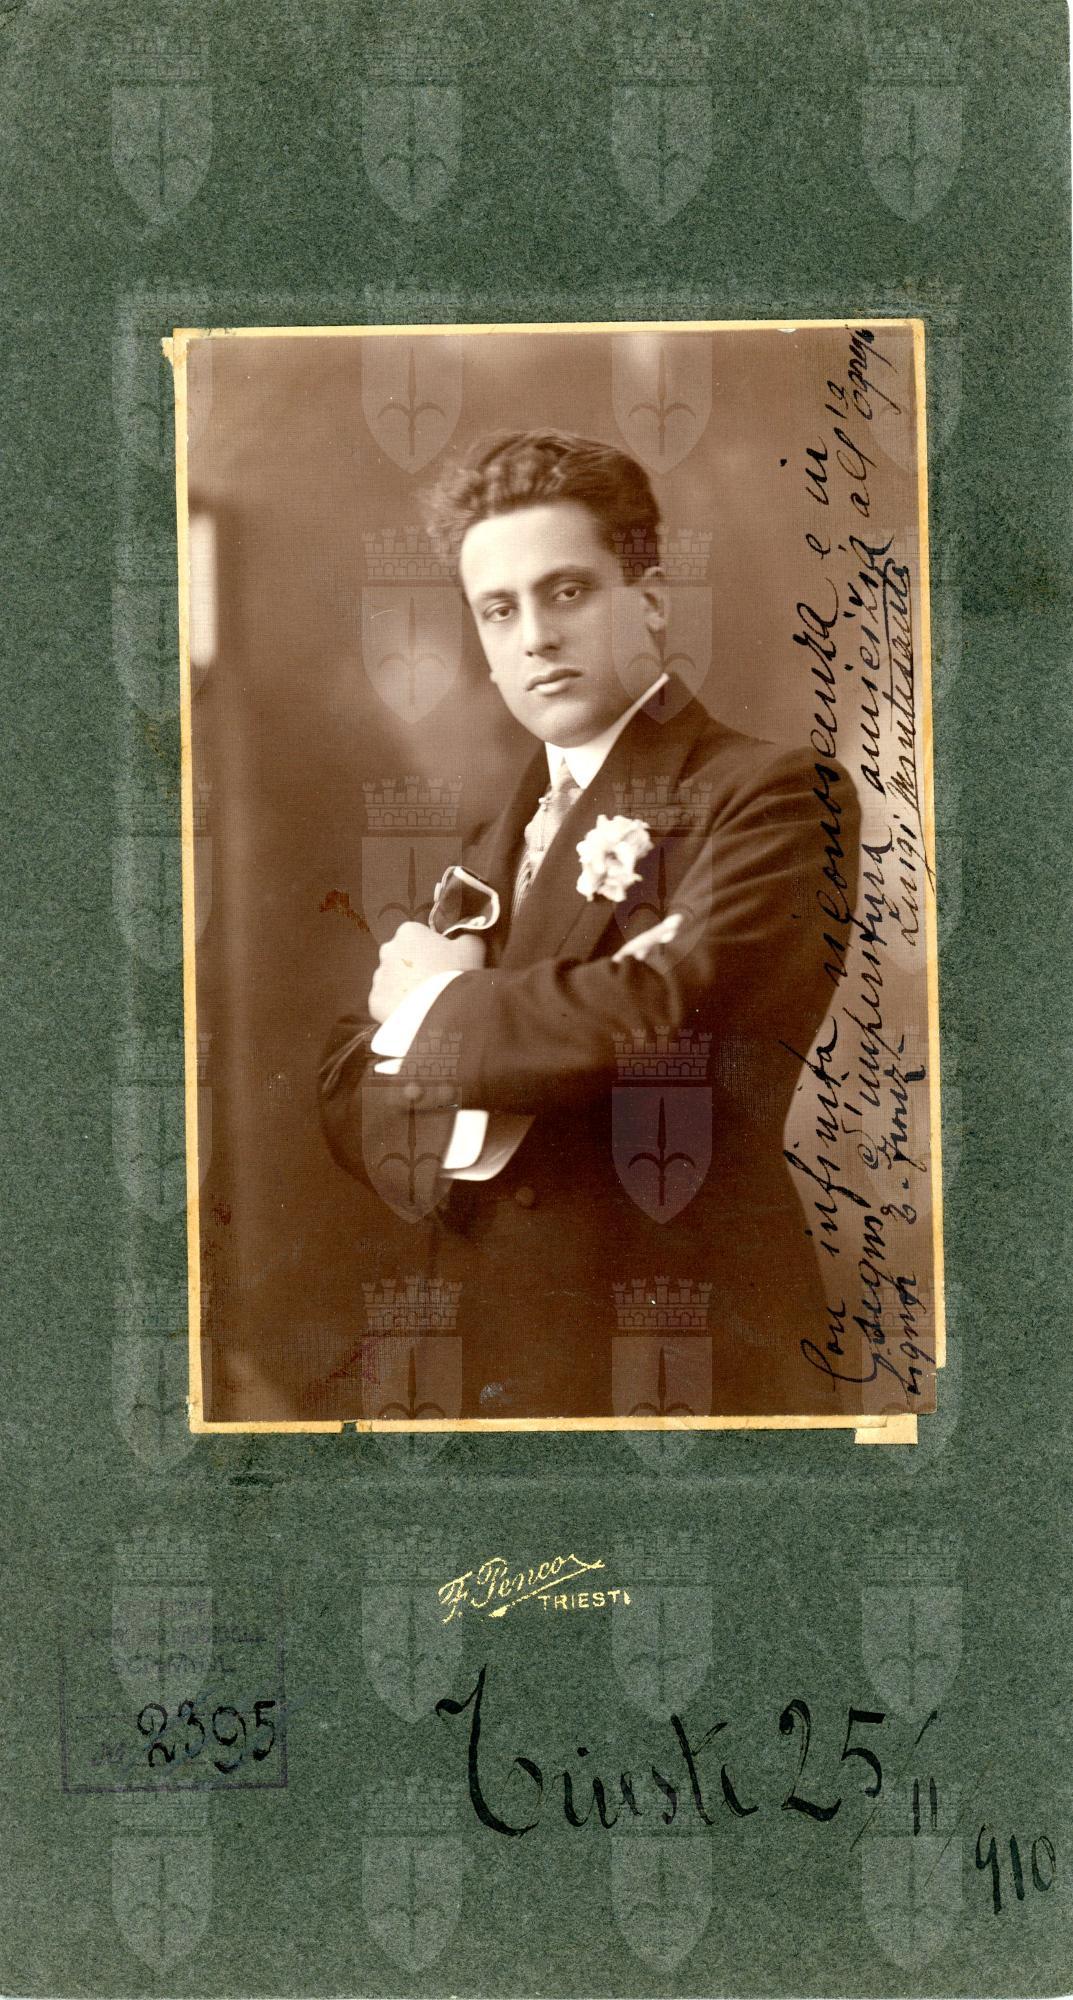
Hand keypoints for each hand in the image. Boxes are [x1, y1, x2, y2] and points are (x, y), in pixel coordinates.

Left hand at [368, 922, 485, 1023]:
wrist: (443, 1011)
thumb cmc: (456, 973)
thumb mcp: (472, 947)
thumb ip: (465, 936)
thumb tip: (462, 938)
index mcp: (409, 932)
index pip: (418, 937)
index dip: (431, 950)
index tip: (442, 963)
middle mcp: (388, 950)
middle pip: (401, 957)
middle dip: (413, 967)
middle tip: (433, 982)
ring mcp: (379, 976)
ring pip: (392, 980)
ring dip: (403, 986)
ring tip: (424, 1000)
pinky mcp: (375, 1000)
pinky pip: (386, 1001)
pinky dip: (396, 1006)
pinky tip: (413, 1011)